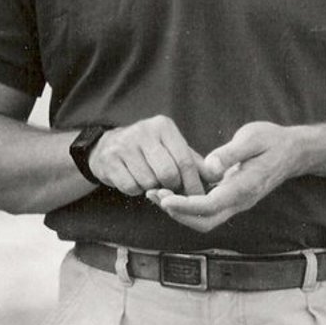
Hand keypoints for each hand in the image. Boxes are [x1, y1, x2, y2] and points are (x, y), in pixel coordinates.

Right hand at [88, 116, 206, 196]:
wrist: (106, 147)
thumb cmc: (150, 152)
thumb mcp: (173, 150)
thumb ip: (196, 163)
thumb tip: (219, 175)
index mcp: (163, 126)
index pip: (185, 161)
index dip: (193, 184)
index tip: (197, 199)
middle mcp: (143, 131)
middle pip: (168, 174)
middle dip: (171, 188)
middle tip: (169, 189)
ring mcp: (123, 144)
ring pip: (149, 183)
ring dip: (152, 189)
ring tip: (149, 181)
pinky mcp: (109, 160)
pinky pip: (130, 187)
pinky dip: (135, 191)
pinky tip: (133, 180)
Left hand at [147, 121, 309, 231]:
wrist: (293, 151)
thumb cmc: (272, 140)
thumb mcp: (252, 138)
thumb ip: (230, 153)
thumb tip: (210, 167)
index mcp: (244, 187)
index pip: (210, 206)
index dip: (185, 206)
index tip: (164, 198)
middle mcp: (240, 201)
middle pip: (205, 222)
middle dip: (177, 214)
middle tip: (154, 195)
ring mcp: (237, 202)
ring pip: (206, 219)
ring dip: (180, 212)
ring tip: (156, 194)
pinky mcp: (233, 198)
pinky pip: (208, 210)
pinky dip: (188, 205)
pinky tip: (172, 190)